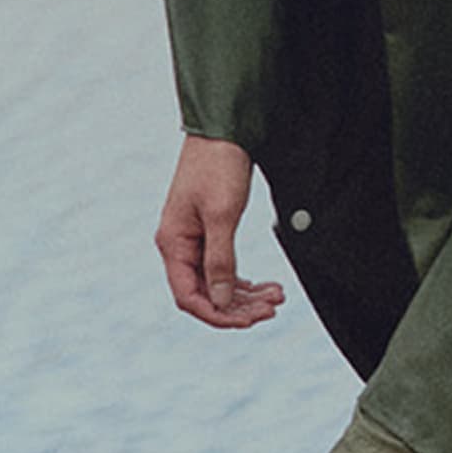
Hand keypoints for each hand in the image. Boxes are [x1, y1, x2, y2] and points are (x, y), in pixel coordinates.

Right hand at [154, 135, 285, 328]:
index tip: (249, 320)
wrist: (224, 132)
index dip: (218, 314)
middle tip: (273, 308)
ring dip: (246, 296)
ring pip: (218, 284)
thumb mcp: (222, 215)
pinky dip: (245, 281)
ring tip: (278, 297)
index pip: (189, 296)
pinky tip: (266, 286)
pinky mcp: (210, 234)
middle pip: (206, 294)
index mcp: (173, 243)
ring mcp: (194, 241)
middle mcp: (179, 246)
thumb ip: (220, 260)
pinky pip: (224, 269)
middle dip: (239, 306)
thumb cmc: (218, 167)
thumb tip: (220, 300)